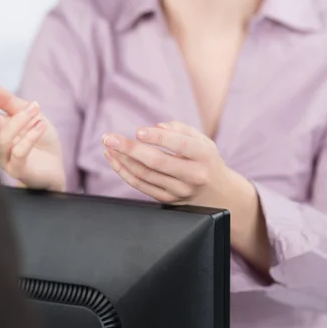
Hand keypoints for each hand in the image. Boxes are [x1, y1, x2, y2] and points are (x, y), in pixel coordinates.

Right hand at [0, 81, 65, 191]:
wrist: (56, 165)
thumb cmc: (41, 140)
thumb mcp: (29, 113)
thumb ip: (7, 100)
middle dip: (4, 108)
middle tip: (29, 103)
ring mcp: (4, 158)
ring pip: (3, 138)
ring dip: (21, 121)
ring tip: (37, 111)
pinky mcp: (16, 169)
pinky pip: (18, 153)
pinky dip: (30, 137)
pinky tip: (42, 125)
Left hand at [101, 121, 233, 205]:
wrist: (217, 193)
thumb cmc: (205, 160)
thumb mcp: (202, 140)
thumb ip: (180, 129)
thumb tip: (156, 127)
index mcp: (204, 156)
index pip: (181, 145)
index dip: (158, 138)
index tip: (138, 131)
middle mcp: (193, 175)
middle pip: (157, 162)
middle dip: (130, 149)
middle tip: (110, 138)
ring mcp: (179, 190)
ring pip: (145, 175)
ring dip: (123, 160)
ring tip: (109, 145)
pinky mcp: (167, 199)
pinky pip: (141, 186)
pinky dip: (124, 172)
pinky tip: (114, 159)